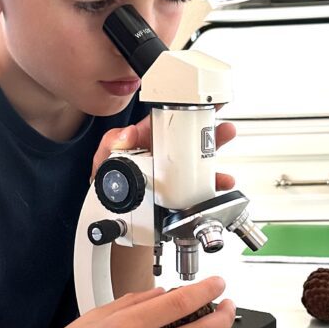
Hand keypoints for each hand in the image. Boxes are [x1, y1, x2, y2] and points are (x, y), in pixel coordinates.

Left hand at [92, 114, 236, 189]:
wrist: (121, 226)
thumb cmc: (109, 194)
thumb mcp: (103, 166)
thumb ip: (110, 146)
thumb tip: (128, 134)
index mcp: (145, 143)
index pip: (164, 120)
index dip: (179, 107)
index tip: (192, 101)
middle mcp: (163, 157)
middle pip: (189, 135)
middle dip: (206, 123)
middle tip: (216, 115)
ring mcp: (175, 175)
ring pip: (200, 157)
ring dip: (215, 146)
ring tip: (225, 136)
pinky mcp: (184, 193)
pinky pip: (203, 185)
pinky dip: (216, 182)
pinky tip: (222, 179)